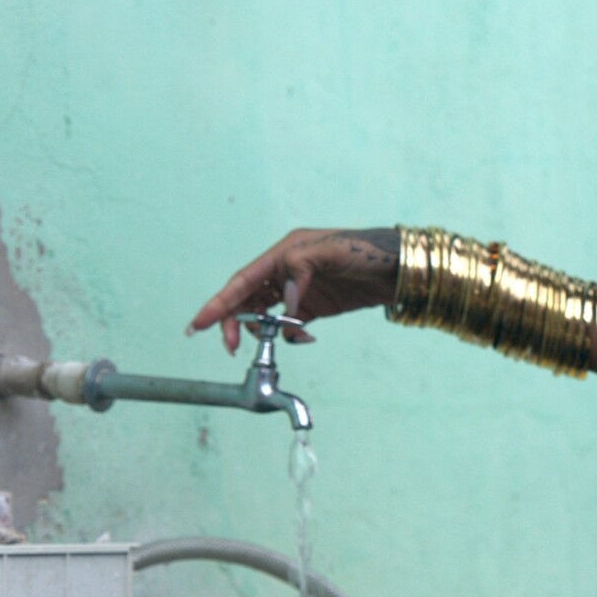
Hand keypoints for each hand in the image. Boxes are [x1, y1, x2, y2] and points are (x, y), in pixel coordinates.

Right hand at [187, 227, 400, 353]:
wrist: (397, 268)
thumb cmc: (365, 251)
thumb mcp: (330, 251)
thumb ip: (300, 270)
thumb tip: (284, 303)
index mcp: (283, 254)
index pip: (242, 281)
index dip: (219, 303)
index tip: (198, 325)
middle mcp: (286, 271)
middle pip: (246, 299)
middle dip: (234, 322)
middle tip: (230, 345)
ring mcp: (300, 290)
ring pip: (265, 313)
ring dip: (261, 330)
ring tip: (270, 341)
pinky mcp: (315, 307)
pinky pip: (290, 325)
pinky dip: (289, 335)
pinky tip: (303, 338)